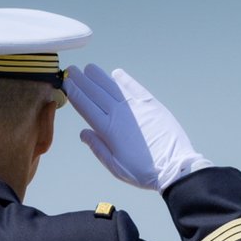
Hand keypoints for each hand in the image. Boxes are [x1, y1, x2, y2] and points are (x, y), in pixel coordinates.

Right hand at [64, 64, 211, 189]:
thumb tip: (83, 132)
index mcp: (108, 130)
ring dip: (99, 76)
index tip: (66, 82)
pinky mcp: (151, 105)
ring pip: (112, 87)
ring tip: (89, 69)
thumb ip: (98, 148)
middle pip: (95, 92)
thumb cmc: (144, 172)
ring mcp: (135, 108)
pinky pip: (134, 88)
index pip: (85, 106)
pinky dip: (124, 80)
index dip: (74, 92)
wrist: (175, 168)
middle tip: (72, 70)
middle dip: (82, 80)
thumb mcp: (115, 167)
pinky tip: (116, 74)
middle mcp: (119, 114)